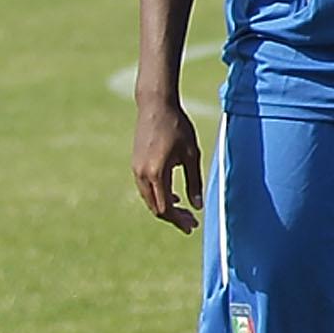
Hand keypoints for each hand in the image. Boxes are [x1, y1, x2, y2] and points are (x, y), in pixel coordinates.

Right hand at [132, 94, 204, 231]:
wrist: (155, 106)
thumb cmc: (178, 128)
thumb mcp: (192, 154)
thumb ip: (194, 181)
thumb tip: (198, 206)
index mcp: (156, 173)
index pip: (165, 208)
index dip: (179, 220)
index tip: (193, 226)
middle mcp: (142, 174)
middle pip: (155, 207)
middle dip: (174, 218)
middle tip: (192, 223)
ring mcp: (136, 169)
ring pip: (149, 199)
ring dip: (166, 208)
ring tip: (185, 213)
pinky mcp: (136, 164)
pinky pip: (146, 189)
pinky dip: (159, 196)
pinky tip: (174, 196)